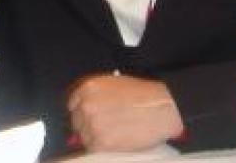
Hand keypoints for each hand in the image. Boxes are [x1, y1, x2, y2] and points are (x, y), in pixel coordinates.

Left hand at [67, 74, 183, 152]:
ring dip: (95, 137)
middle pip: (77, 122)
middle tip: (106, 126)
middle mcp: (86, 105)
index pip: (73, 105)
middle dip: (88, 125)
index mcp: (88, 88)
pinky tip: (117, 140)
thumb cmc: (143, 96)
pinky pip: (94, 149)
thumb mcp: (114, 86)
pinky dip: (102, 147)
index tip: (89, 117)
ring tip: (115, 133)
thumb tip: (83, 112)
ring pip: (85, 137)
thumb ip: (96, 97)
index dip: (83, 112)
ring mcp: (92, 124)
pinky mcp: (102, 143)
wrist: (162, 108)